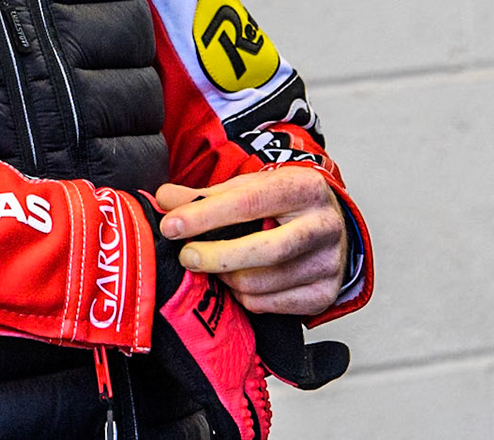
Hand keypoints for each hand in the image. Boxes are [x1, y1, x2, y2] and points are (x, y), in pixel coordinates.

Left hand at [154, 167, 348, 317]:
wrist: (329, 225)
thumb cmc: (281, 204)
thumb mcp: (248, 187)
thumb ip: (205, 194)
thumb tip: (164, 199)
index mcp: (303, 187)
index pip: (249, 202)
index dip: (205, 216)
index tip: (171, 226)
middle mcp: (323, 225)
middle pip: (265, 249)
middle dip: (216, 256)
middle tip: (185, 256)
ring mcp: (329, 263)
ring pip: (263, 282)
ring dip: (226, 278)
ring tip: (212, 266)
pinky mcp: (325, 294)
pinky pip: (269, 305)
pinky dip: (244, 296)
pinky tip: (237, 281)